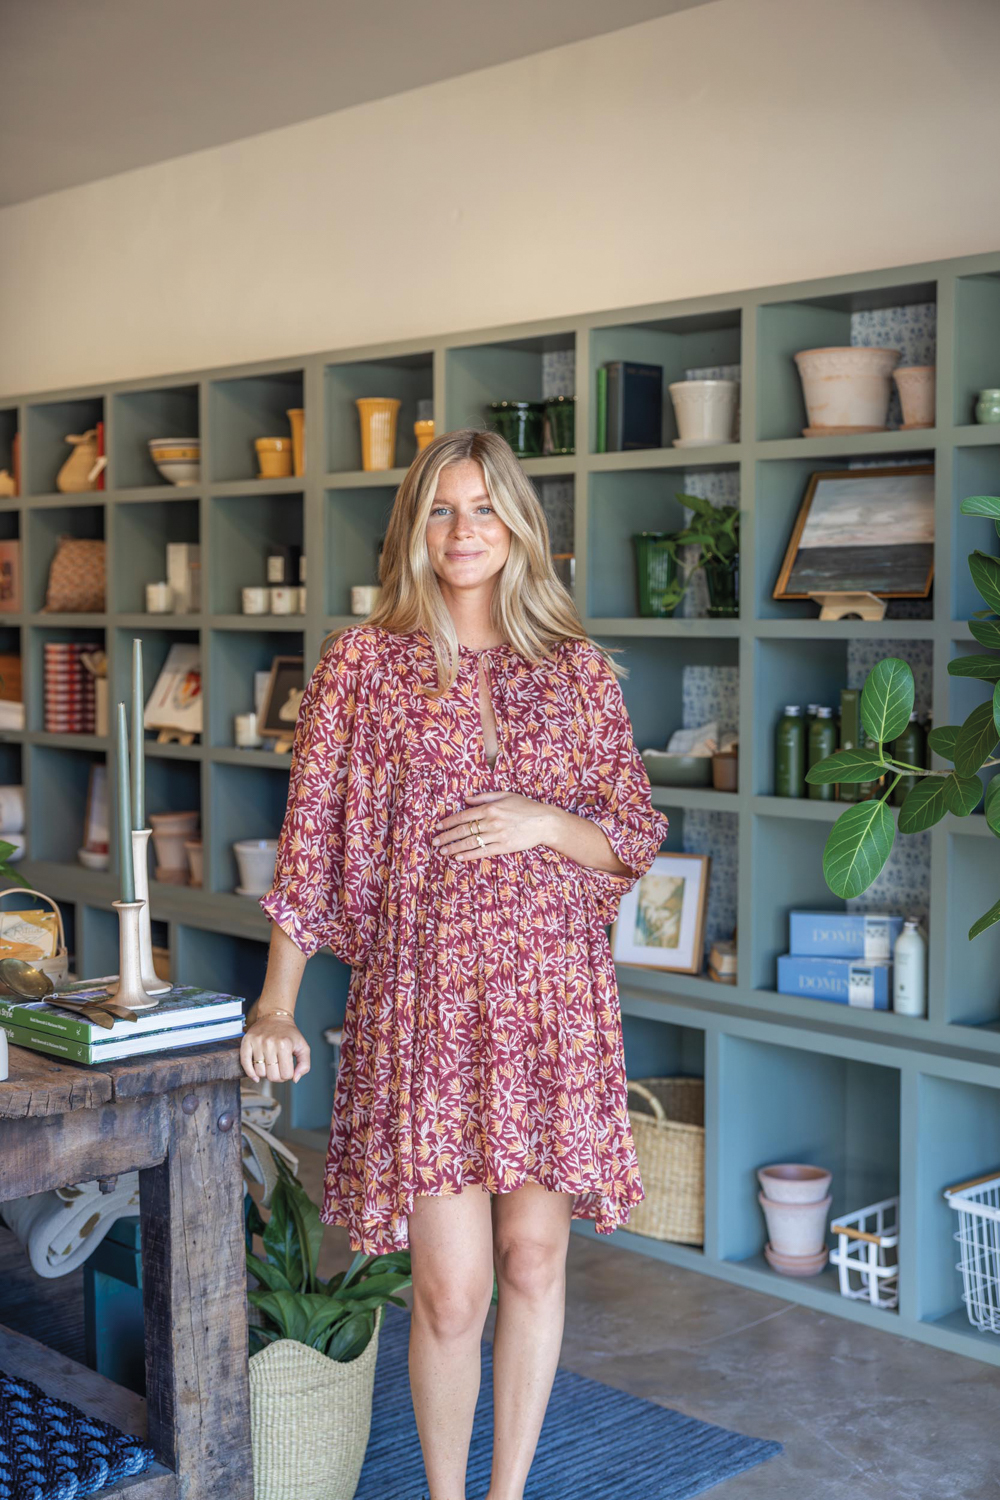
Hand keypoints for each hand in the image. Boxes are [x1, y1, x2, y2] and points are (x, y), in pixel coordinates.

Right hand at [240, 1013, 310, 1083]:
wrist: (275, 1017)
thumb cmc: (289, 1034)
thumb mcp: (303, 1047)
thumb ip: (304, 1065)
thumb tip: (295, 1079)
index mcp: (285, 1045)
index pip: (286, 1074)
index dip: (288, 1075)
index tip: (287, 1068)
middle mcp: (270, 1043)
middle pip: (272, 1076)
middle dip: (277, 1076)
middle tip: (278, 1068)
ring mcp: (257, 1042)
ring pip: (259, 1072)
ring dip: (265, 1073)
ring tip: (269, 1065)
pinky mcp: (247, 1041)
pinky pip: (245, 1063)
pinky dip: (250, 1073)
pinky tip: (256, 1076)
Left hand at [432, 790, 557, 861]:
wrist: (545, 821)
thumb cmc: (526, 807)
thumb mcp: (506, 795)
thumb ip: (485, 797)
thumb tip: (467, 800)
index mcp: (490, 808)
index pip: (464, 816)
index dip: (449, 822)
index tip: (439, 827)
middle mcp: (492, 821)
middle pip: (464, 830)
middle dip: (447, 836)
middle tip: (435, 842)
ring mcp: (498, 835)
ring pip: (471, 842)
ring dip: (454, 847)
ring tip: (443, 851)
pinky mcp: (504, 847)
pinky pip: (483, 851)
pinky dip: (469, 855)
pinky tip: (459, 857)